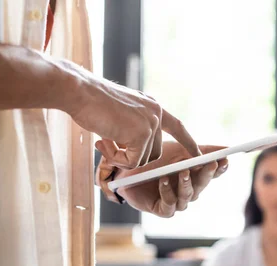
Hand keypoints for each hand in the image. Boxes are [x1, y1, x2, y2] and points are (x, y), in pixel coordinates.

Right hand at [60, 61, 200, 168]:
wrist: (79, 91)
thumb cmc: (91, 102)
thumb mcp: (120, 115)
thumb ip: (132, 130)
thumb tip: (132, 154)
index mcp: (152, 106)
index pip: (176, 126)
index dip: (187, 141)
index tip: (198, 155)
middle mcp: (155, 113)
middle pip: (154, 152)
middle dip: (133, 156)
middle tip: (107, 144)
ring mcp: (150, 124)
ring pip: (142, 160)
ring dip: (120, 157)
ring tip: (103, 139)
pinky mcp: (141, 135)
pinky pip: (132, 162)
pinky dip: (116, 159)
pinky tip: (103, 142)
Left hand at [114, 142, 227, 216]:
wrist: (125, 170)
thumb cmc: (153, 159)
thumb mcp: (178, 149)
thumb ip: (200, 149)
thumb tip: (225, 148)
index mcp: (194, 175)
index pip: (212, 173)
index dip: (219, 168)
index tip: (225, 159)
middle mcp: (188, 190)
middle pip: (202, 184)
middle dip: (207, 174)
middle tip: (210, 163)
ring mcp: (176, 201)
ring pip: (188, 196)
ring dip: (186, 184)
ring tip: (182, 172)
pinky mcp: (162, 209)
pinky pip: (170, 204)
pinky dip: (167, 192)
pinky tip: (163, 181)